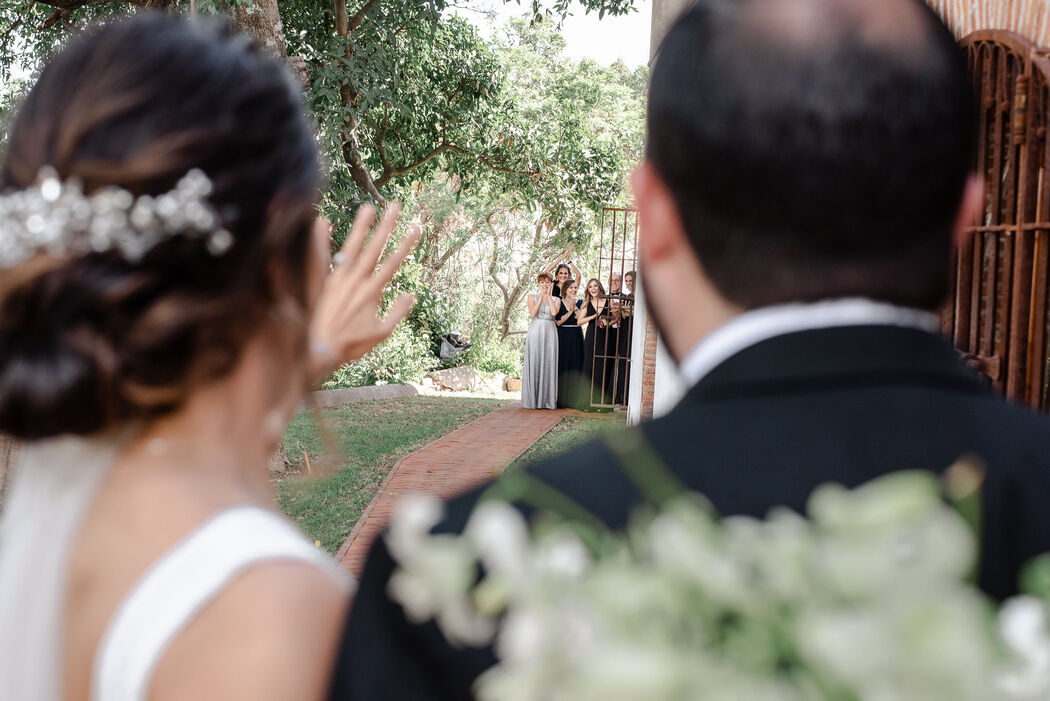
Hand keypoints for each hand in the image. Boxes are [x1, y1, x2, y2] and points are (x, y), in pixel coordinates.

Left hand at [309, 204, 419, 382]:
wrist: (320, 350)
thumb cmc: (352, 345)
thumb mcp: (381, 333)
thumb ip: (397, 313)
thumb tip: (410, 295)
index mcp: (373, 292)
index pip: (393, 263)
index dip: (406, 245)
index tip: (416, 228)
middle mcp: (356, 281)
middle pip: (375, 248)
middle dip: (387, 226)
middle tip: (396, 206)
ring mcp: (338, 279)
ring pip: (352, 247)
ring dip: (361, 226)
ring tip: (368, 206)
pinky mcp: (322, 282)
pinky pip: (321, 257)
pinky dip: (322, 239)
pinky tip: (324, 221)